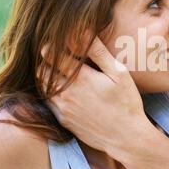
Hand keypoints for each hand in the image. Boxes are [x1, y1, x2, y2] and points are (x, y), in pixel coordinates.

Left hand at [40, 37, 151, 152]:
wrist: (126, 136)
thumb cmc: (126, 103)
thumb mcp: (119, 74)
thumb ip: (99, 53)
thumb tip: (85, 32)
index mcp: (80, 78)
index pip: (52, 55)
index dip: (51, 46)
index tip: (56, 42)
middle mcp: (67, 93)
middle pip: (42, 70)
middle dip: (45, 61)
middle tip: (55, 57)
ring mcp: (63, 108)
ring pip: (42, 87)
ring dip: (46, 77)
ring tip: (59, 72)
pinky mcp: (64, 120)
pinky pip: (48, 102)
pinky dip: (50, 93)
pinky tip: (64, 91)